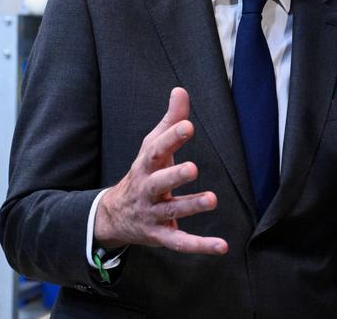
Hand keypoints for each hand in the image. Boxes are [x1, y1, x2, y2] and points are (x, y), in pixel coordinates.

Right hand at [94, 88, 228, 253]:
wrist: (114, 215)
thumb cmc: (144, 174)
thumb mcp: (152, 147)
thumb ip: (170, 120)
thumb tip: (180, 90)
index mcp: (146, 165)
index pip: (156, 150)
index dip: (171, 137)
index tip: (187, 125)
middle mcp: (147, 190)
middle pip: (158, 182)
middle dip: (174, 175)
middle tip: (192, 168)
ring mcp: (152, 214)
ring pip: (171, 211)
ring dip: (191, 205)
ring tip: (212, 199)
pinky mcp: (161, 235)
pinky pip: (181, 242)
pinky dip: (200, 246)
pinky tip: (222, 246)